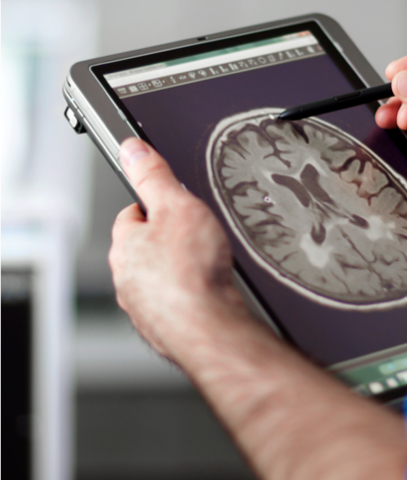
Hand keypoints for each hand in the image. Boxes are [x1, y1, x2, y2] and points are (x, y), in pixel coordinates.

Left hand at [109, 138, 249, 361]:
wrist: (208, 327)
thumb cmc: (192, 273)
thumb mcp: (178, 206)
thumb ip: (154, 176)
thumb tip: (132, 149)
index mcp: (125, 245)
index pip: (131, 215)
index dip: (154, 206)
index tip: (170, 205)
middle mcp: (126, 277)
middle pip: (143, 249)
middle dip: (165, 242)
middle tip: (194, 238)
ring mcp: (142, 306)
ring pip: (156, 280)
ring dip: (175, 273)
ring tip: (203, 268)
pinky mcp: (161, 329)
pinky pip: (171, 306)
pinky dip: (185, 299)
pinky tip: (205, 294)